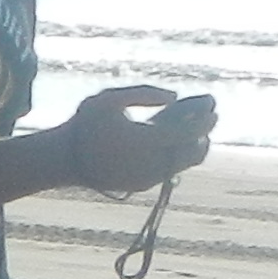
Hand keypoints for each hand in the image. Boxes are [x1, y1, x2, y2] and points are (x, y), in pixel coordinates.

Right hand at [63, 84, 214, 196]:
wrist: (64, 159)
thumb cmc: (85, 124)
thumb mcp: (108, 98)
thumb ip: (143, 93)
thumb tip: (174, 96)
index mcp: (148, 139)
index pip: (190, 131)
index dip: (204, 118)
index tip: (213, 104)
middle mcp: (153, 163)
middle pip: (194, 152)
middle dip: (204, 134)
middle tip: (208, 119)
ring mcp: (148, 178)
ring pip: (183, 164)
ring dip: (190, 146)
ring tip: (191, 130)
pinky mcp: (141, 186)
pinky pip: (167, 170)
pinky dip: (174, 155)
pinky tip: (170, 142)